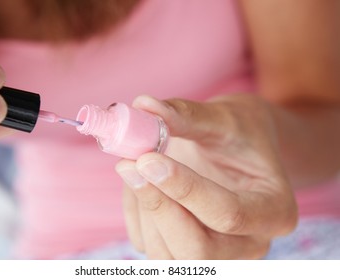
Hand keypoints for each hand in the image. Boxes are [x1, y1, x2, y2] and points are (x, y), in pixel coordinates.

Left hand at [115, 94, 297, 258]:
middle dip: (158, 207)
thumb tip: (143, 105)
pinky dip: (135, 212)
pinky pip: (147, 243)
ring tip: (138, 165)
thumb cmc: (238, 133)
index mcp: (274, 211)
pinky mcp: (184, 250)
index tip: (148, 158)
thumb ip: (186, 115)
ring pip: (166, 256)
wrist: (238, 148)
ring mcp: (215, 252)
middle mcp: (249, 243)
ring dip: (142, 208)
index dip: (184, 189)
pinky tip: (142, 181)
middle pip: (197, 250)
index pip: (229, 215)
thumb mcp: (222, 117)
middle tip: (131, 164)